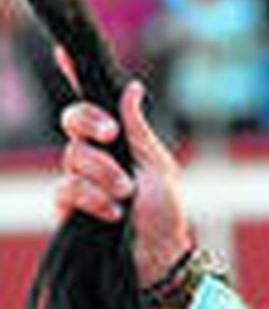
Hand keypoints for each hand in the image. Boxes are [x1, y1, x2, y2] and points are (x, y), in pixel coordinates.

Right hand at [55, 79, 192, 287]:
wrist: (159, 257)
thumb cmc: (165, 213)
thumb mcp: (158, 166)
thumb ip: (137, 130)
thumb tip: (131, 87)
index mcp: (117, 141)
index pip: (92, 103)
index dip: (74, 75)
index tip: (63, 51)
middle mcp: (93, 156)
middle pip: (72, 121)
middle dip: (90, 124)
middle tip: (109, 135)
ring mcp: (78, 181)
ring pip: (72, 157)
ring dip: (103, 174)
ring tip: (126, 195)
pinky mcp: (67, 208)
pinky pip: (67, 189)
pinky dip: (92, 198)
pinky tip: (112, 212)